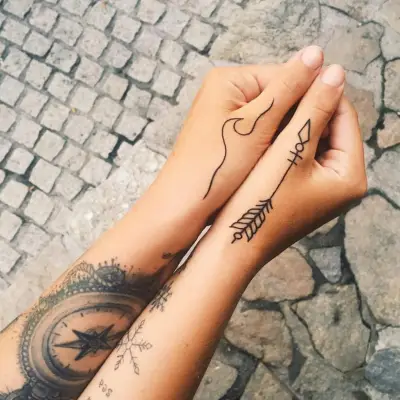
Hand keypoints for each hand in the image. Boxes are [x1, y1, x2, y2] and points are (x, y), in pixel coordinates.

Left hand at [142, 46, 323, 233]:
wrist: (184, 204)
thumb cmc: (217, 164)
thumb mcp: (257, 124)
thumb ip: (287, 89)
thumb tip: (317, 53)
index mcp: (229, 80)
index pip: (284, 74)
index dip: (309, 94)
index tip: (330, 118)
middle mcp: (226, 92)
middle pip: (277, 95)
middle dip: (295, 115)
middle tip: (316, 138)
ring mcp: (226, 114)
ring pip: (270, 116)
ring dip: (285, 130)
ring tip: (298, 149)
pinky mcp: (228, 135)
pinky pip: (259, 131)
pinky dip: (272, 142)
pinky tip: (280, 156)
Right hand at [204, 64, 366, 271]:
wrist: (233, 246)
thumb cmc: (260, 202)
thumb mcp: (289, 151)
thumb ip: (313, 110)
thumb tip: (335, 71)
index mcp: (351, 177)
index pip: (345, 117)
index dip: (322, 90)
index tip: (297, 72)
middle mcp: (342, 186)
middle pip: (331, 131)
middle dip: (307, 108)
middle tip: (280, 91)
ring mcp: (322, 192)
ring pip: (314, 143)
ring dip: (295, 124)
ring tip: (272, 109)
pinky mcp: (303, 194)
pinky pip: (301, 159)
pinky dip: (288, 144)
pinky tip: (267, 134)